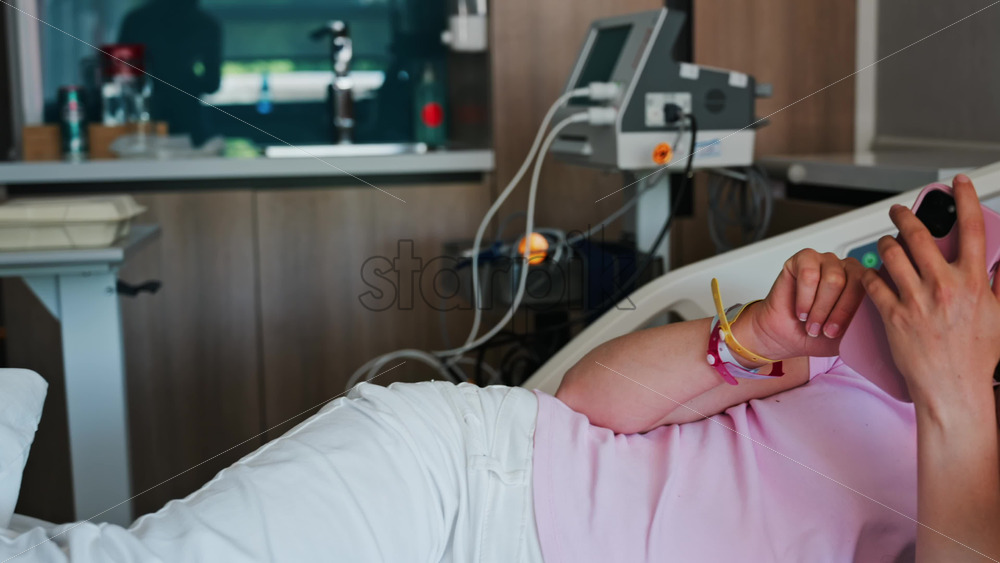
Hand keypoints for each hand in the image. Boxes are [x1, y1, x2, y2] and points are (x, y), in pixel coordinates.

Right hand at [734, 249, 865, 362]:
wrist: (785, 336)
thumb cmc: (816, 334)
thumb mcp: (847, 334)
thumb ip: (864, 322)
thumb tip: (881, 317)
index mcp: (865, 284)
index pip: (872, 289)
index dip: (852, 313)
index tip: (836, 333)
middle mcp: (847, 268)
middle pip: (854, 282)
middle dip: (836, 312)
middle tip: (823, 330)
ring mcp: (826, 261)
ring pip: (833, 279)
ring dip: (819, 307)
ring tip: (810, 321)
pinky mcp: (804, 258)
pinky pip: (809, 274)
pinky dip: (804, 297)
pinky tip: (800, 309)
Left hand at [862, 175, 999, 407]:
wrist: (953, 388)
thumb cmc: (976, 356)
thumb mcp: (998, 314)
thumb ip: (997, 282)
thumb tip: (999, 260)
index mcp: (973, 282)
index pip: (972, 228)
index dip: (964, 199)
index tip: (957, 183)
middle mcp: (944, 286)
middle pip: (920, 235)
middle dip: (905, 216)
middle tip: (898, 211)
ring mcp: (917, 300)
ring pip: (891, 255)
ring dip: (885, 244)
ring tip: (884, 244)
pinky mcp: (893, 315)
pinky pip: (874, 284)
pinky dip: (870, 274)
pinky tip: (869, 272)